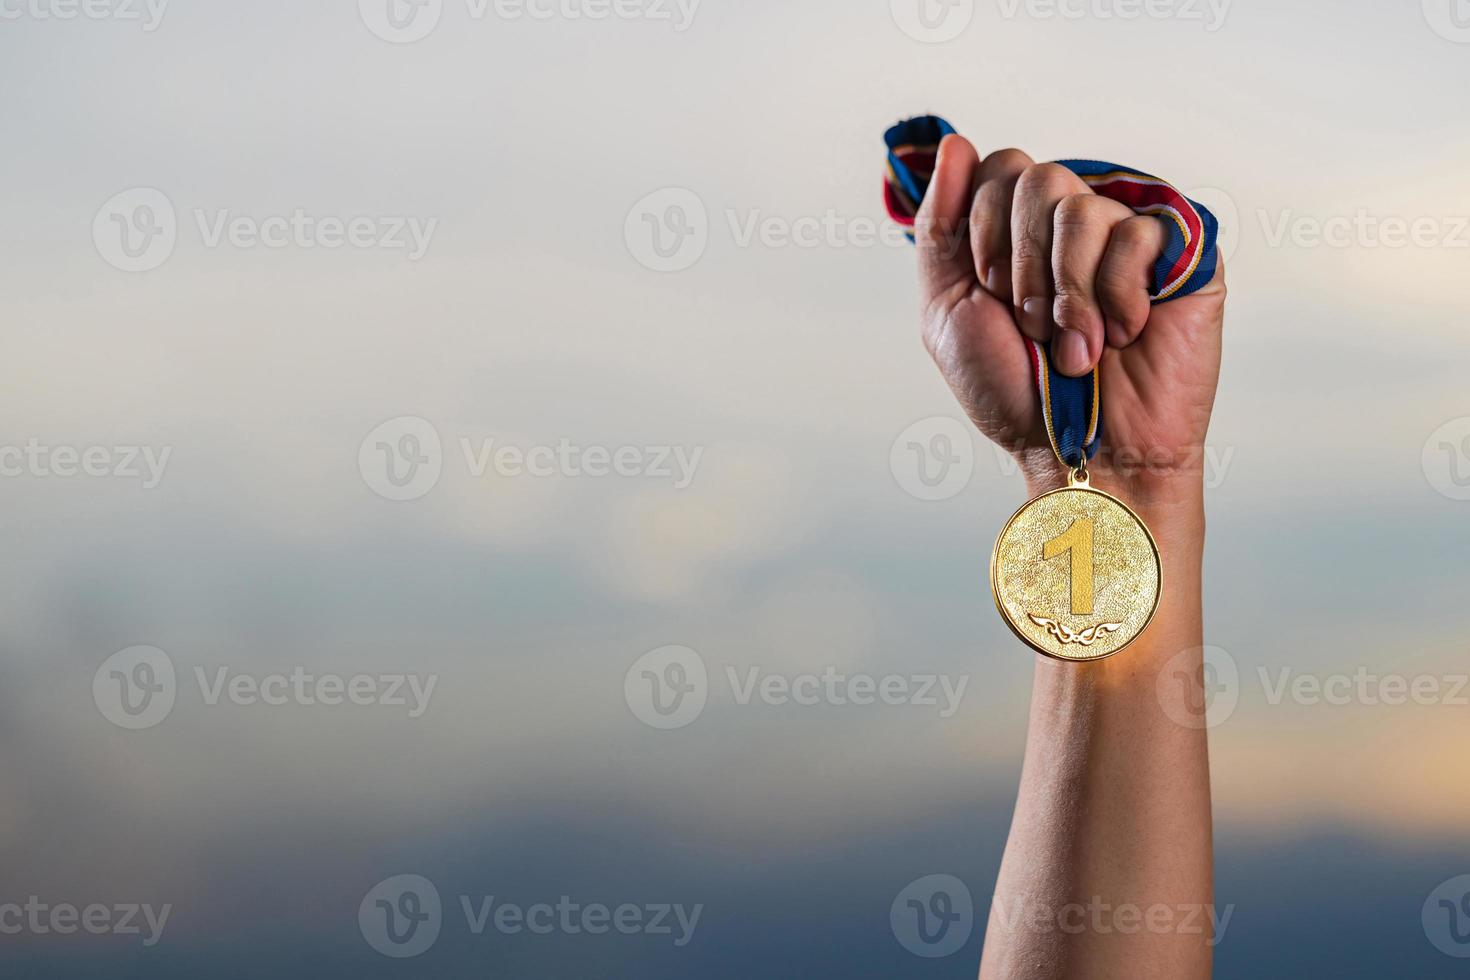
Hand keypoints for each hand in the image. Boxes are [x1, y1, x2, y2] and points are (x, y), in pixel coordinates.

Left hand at [912, 135, 1225, 503]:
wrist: (1077, 451)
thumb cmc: (1014, 392)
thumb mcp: (947, 311)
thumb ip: (941, 226)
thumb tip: (957, 142)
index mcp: (1019, 228)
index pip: (998, 168)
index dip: (986, 233)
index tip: (991, 291)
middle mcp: (1073, 223)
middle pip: (1037, 179)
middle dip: (1022, 266)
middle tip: (1033, 326)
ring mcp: (1128, 235)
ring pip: (1082, 206)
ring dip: (1066, 290)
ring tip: (1078, 344)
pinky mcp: (1181, 255)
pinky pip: (1138, 232)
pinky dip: (1116, 296)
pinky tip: (1124, 334)